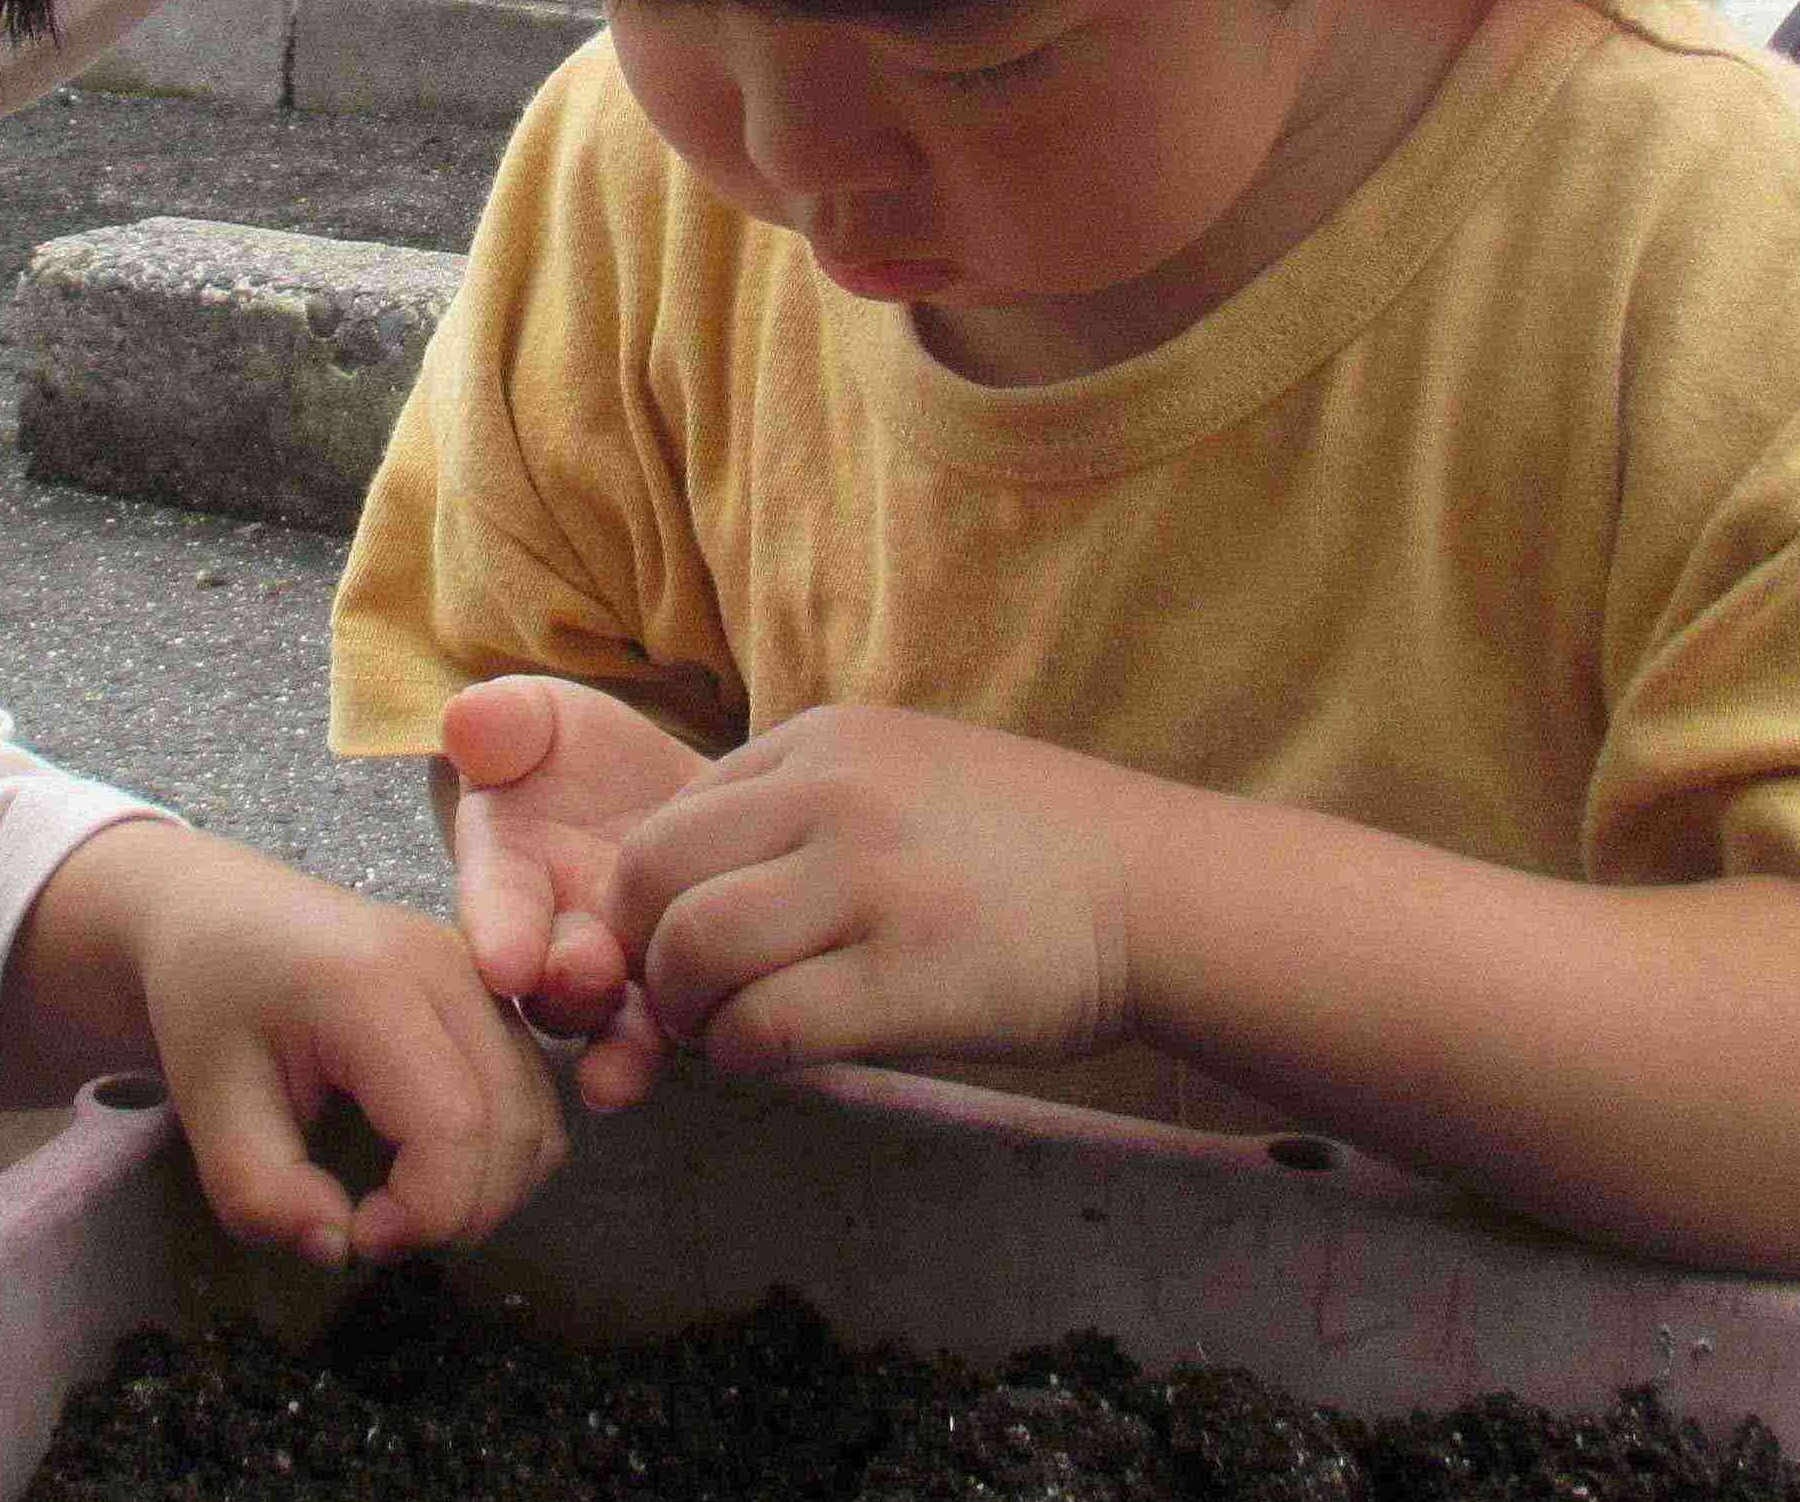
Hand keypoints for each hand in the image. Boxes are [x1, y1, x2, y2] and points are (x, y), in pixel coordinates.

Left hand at [129, 850, 565, 1269]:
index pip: (454, 1127)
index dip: (424, 1213)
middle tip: (372, 1228)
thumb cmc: (208, 998)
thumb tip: (336, 1247)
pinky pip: (533, 1095)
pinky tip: (427, 1163)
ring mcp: (479, 975)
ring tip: (400, 1199)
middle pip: (514, 1128)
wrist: (218, 912)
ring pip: (539, 1117)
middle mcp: (450, 968)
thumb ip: (261, 1191)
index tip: (357, 1235)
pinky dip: (500, 1154)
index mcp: (373, 986)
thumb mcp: (206, 1101)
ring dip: (487, 1189)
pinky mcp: (489, 992)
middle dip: (458, 1213)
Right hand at [440, 679, 702, 1101]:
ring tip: (629, 1050)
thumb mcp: (541, 721)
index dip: (498, 928)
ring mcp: (609, 979)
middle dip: (562, 986)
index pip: (494, 902)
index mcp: (505, 873)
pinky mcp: (673, 997)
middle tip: (587, 973)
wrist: (668, 794)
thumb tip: (468, 716)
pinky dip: (665, 1053)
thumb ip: (505, 720)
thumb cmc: (582, 756)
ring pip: (605, 1024)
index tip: (504, 960)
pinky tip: (692, 1053)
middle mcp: (546, 941)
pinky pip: (667, 1036)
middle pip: (546, 981)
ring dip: (614, 1040)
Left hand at [604, 706, 1151, 1085]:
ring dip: (687, 1010)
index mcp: (822, 741)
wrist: (1156, 893)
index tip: (676, 946)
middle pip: (651, 875)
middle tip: (681, 999)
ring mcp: (872, 880)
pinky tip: (772, 1057)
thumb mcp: (898, 772)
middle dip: (643, 953)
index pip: (666, 817)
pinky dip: (744, 1055)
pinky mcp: (911, 973)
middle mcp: (834, 794)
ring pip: (695, 948)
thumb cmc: (1021, 849)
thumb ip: (797, 804)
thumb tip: (690, 876)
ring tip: (722, 1031)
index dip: (649, 899)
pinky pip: (767, 1024)